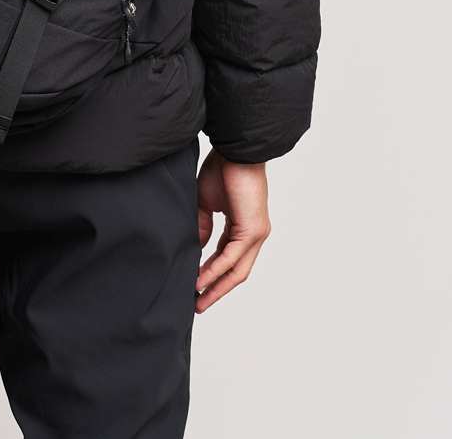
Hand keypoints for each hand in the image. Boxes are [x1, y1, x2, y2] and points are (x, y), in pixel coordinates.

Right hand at [195, 148, 270, 312]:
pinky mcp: (252, 230)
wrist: (234, 151)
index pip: (229, 258)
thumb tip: (197, 247)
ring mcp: (256, 234)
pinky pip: (232, 257)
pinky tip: (202, 278)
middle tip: (199, 303)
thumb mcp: (206, 202)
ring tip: (199, 298)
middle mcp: (255, 234)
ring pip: (237, 269)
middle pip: (237, 272)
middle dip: (217, 289)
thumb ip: (203, 226)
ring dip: (216, 285)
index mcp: (244, 227)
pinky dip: (216, 270)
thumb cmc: (222, 169)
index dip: (213, 274)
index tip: (196, 286)